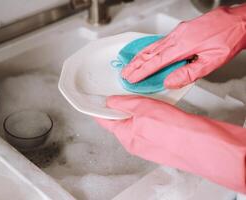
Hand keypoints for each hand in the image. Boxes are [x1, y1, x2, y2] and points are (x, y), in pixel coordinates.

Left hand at [96, 95, 245, 192]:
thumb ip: (124, 103)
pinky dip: (149, 113)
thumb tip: (111, 101)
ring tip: (143, 96)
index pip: (104, 120)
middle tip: (122, 91)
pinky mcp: (161, 138)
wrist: (202, 144)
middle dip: (120, 105)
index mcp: (125, 136)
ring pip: (135, 120)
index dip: (97, 108)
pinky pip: (149, 123)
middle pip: (119, 119)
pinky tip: (156, 105)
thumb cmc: (175, 132)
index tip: (94, 98)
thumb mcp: (143, 109)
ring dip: (136, 107)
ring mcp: (148, 141)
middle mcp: (134, 141)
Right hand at [122, 5, 245, 88]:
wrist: (238, 21)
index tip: (131, 78)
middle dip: (135, 64)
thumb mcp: (211, 61)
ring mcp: (178, 32)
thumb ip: (188, 73)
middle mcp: (177, 37)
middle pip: (150, 52)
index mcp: (182, 46)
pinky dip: (149, 49)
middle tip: (125, 73)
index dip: (142, 71)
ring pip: (153, 46)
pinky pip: (160, 41)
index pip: (156, 62)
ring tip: (130, 65)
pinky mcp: (181, 30)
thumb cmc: (228, 39)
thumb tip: (170, 82)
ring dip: (140, 56)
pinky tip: (147, 53)